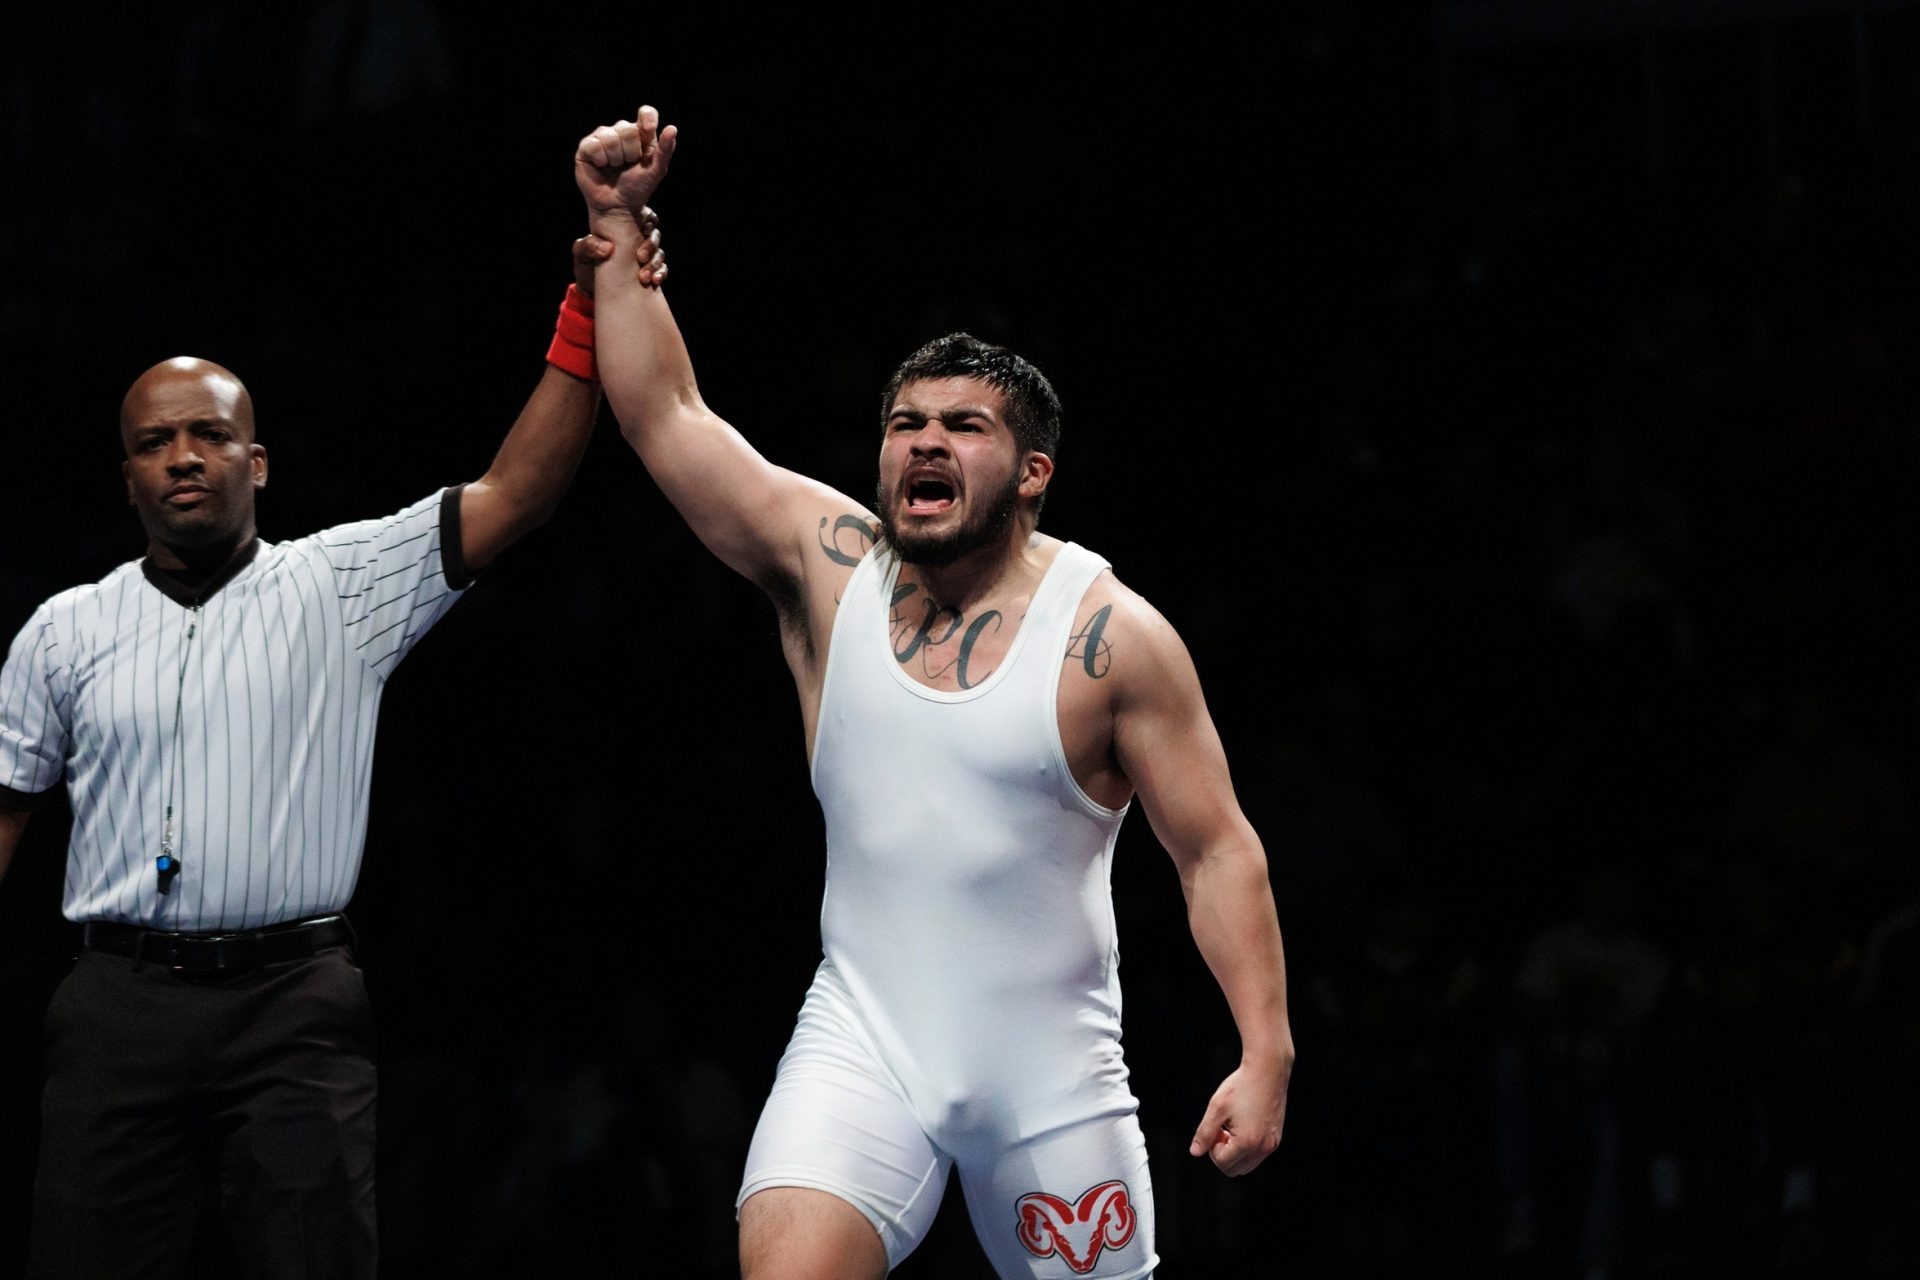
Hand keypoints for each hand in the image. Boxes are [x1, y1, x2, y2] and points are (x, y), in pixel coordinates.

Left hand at [571, 207, 665, 297]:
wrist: (591, 292)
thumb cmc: (586, 266)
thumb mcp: (581, 253)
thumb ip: (588, 245)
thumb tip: (607, 247)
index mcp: (623, 228)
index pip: (644, 217)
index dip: (648, 221)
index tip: (643, 230)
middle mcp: (637, 240)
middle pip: (654, 236)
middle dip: (650, 245)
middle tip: (640, 257)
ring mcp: (645, 257)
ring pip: (659, 254)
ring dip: (655, 263)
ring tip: (644, 276)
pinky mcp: (649, 272)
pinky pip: (662, 270)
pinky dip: (661, 274)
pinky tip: (655, 280)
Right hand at [575, 105, 677, 229]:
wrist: (618, 206)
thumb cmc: (638, 188)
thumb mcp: (656, 171)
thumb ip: (665, 150)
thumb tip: (672, 128)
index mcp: (641, 134)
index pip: (646, 113)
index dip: (647, 118)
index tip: (648, 130)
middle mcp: (621, 132)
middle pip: (626, 128)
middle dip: (630, 152)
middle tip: (628, 165)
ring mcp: (602, 137)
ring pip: (610, 137)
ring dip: (616, 158)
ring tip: (615, 167)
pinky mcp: (586, 147)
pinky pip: (594, 145)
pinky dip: (601, 160)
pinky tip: (602, 166)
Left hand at [1188, 1054, 1290, 1176]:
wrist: (1268, 1070)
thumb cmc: (1240, 1086)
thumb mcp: (1216, 1108)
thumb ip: (1204, 1133)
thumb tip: (1195, 1152)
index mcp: (1248, 1142)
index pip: (1222, 1163)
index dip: (1212, 1147)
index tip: (1215, 1127)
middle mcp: (1263, 1147)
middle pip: (1235, 1170)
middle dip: (1223, 1153)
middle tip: (1222, 1129)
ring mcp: (1272, 1144)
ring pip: (1247, 1165)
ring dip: (1235, 1152)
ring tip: (1232, 1127)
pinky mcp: (1276, 1138)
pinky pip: (1257, 1155)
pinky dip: (1247, 1147)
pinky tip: (1243, 1124)